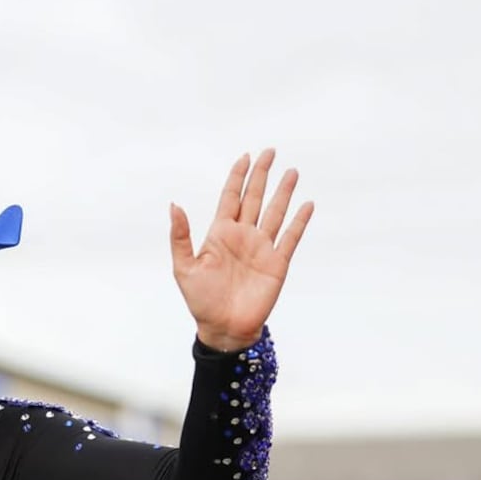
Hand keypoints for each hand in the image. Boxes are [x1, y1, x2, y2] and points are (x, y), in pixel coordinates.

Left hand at [170, 150, 312, 351]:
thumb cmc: (201, 300)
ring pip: (275, 212)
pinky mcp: (277, 263)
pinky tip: (306, 204)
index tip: (245, 156)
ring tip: (292, 171)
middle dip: (262, 175)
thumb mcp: (184, 267)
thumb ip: (181, 236)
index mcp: (220, 234)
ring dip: (283, 192)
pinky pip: (291, 237)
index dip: (237, 177)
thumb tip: (174, 205)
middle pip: (254, 198)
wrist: (224, 327)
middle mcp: (243, 236)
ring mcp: (261, 248)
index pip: (230, 197)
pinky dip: (299, 221)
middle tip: (270, 151)